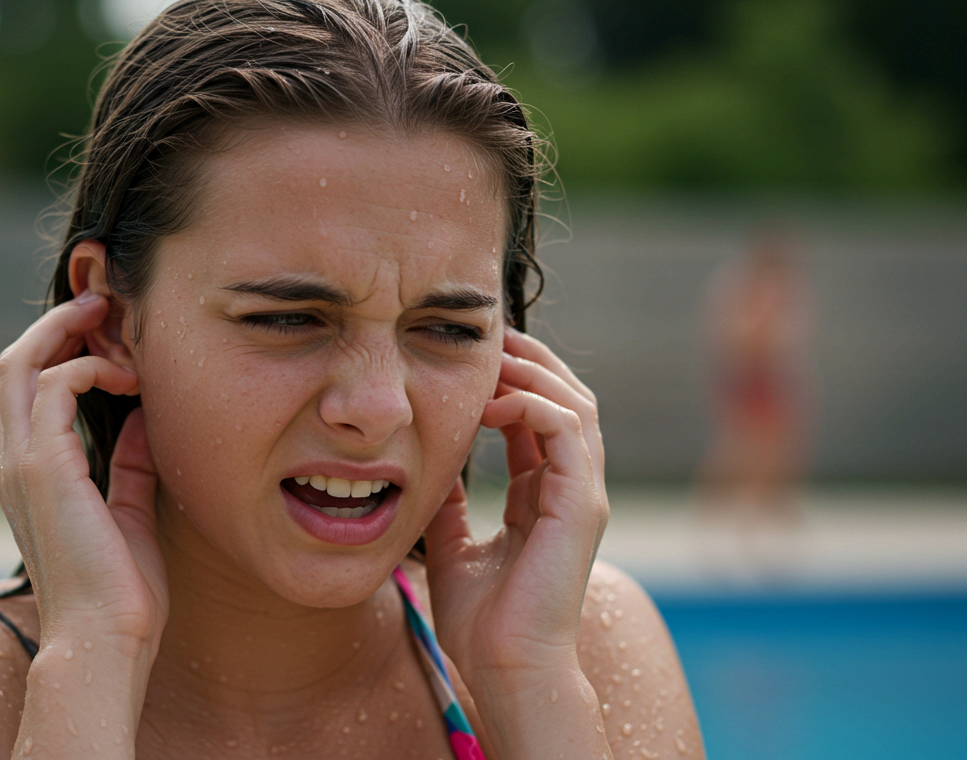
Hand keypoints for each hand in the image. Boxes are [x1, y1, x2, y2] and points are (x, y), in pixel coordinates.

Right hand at [0, 293, 168, 653]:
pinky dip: (92, 367)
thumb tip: (141, 421)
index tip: (111, 333)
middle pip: (17, 363)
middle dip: (59, 323)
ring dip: (73, 333)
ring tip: (118, 326)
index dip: (63, 349)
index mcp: (29, 475)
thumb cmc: (122, 593)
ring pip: (24, 362)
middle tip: (103, 301)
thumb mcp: (130, 513)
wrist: (105, 641)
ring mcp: (20, 463)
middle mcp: (12, 462)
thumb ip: (128, 465)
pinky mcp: (42, 466)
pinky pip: (57, 385)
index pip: (30, 390)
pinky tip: (131, 381)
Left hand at [424, 327, 607, 679]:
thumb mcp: (451, 544)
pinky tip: (494, 402)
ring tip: (490, 360)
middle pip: (565, 399)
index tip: (470, 358)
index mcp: (541, 497)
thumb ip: (446, 501)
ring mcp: (581, 495)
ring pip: (575, 405)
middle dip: (529, 360)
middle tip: (486, 337)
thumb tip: (423, 462)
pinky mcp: (582, 505)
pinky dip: (535, 404)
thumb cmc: (480, 622)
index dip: (509, 381)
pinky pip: (569, 431)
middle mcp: (569, 489)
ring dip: (533, 373)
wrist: (505, 667)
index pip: (537, 418)